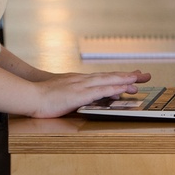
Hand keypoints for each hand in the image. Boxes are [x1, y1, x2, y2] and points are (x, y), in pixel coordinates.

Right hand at [29, 70, 151, 117]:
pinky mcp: (79, 94)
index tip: (130, 76)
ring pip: (106, 81)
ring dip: (123, 79)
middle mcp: (81, 80)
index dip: (116, 77)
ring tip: (138, 79)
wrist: (30, 95)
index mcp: (76, 81)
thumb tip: (80, 99)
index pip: (101, 77)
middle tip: (143, 75)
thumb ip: (71, 95)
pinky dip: (113, 88)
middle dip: (126, 75)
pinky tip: (122, 88)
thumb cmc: (41, 98)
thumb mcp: (59, 94)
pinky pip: (100, 90)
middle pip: (108, 76)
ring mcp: (80, 86)